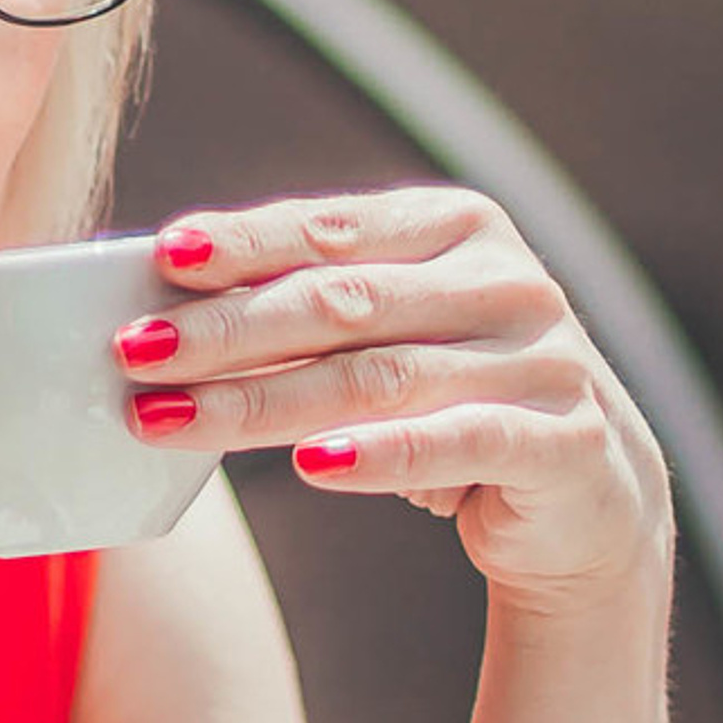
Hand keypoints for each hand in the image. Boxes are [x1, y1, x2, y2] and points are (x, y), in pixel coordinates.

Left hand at [118, 190, 670, 610]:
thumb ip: (310, 306)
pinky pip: (456, 444)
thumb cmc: (455, 397)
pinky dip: (378, 456)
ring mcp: (541, 360)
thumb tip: (167, 305)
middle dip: (225, 329)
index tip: (160, 259)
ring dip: (260, 403)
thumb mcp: (391, 334)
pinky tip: (310, 466)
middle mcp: (506, 280)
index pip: (331, 228)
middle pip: (339, 304)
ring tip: (171, 419)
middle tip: (136, 352)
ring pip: (377, 379)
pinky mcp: (563, 442)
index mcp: (458, 227)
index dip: (243, 243)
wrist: (587, 494)